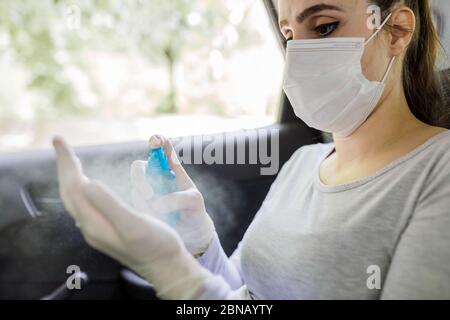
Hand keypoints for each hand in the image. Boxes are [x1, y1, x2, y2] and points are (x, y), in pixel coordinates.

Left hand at [53, 136, 210, 298]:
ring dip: (73, 176)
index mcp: (95, 223)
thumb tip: (86, 182)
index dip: (66, 162)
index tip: (60, 140)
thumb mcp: (134, 224)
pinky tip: (90, 185)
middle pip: (70, 191)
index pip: (73, 186)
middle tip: (61, 143)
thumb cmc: (156, 246)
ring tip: (73, 161)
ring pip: (77, 198)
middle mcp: (92, 226)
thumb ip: (109, 204)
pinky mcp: (107, 229)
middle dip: (66, 166)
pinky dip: (84, 187)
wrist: (166, 267)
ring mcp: (99, 229)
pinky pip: (87, 203)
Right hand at [130, 135, 214, 255]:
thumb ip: (179, 198)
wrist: (191, 233)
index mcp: (171, 169)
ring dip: (143, 199)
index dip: (158, 142)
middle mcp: (156, 177)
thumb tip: (156, 203)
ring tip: (158, 212)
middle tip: (148, 194)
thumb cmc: (194, 211)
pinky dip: (143, 211)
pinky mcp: (141, 207)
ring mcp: (147, 192)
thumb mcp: (194, 201)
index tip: (156, 141)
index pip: (162, 150)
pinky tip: (155, 218)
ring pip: (135, 189)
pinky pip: (135, 205)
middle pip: (138, 168)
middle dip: (140, 179)